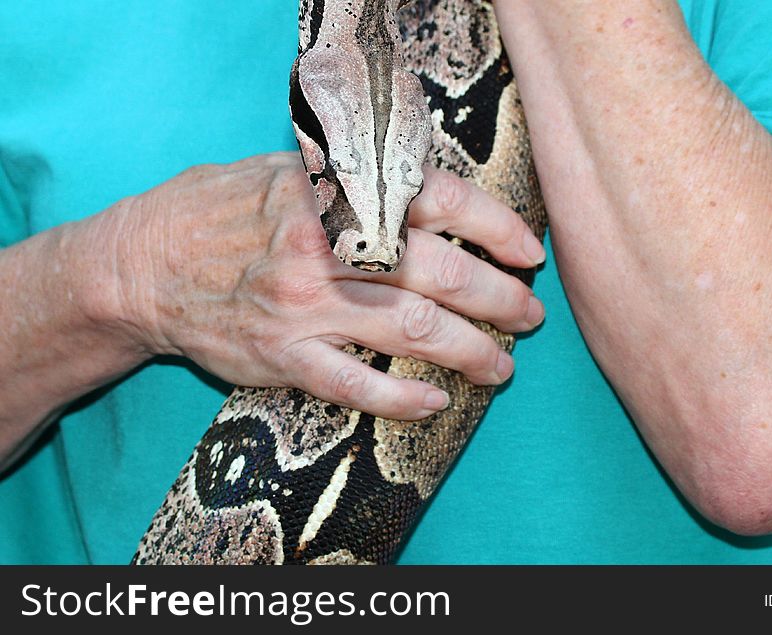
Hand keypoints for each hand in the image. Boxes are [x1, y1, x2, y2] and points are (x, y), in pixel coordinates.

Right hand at [107, 152, 544, 420]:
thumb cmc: (222, 210)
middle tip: (529, 316)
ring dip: (470, 352)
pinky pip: (355, 383)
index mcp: (335, 193)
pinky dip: (401, 396)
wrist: (144, 264)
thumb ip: (355, 182)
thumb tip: (432, 196)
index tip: (530, 253)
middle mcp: (327, 247)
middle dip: (499, 299)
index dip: (497, 228)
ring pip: (412, 330)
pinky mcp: (282, 356)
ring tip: (501, 366)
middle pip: (440, 273)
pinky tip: (435, 402)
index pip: (440, 202)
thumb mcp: (288, 172)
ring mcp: (305, 305)